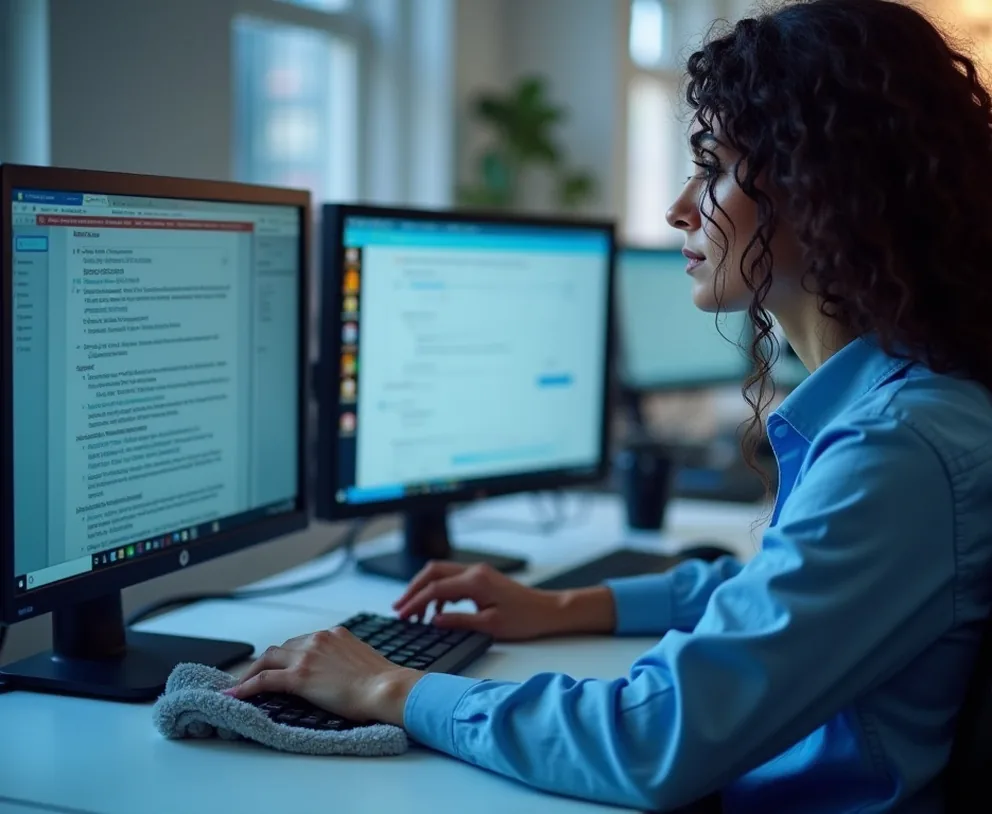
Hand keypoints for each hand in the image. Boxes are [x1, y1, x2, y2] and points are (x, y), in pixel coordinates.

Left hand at [224, 627, 421, 725]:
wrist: (385, 688)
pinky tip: (235, 694)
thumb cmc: (381, 681)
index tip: (280, 665)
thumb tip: (340, 671)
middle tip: (254, 676)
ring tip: (240, 685)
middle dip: (266, 662)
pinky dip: (246, 686)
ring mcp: (306, 656)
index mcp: (334, 634)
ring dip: (252, 672)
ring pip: (268, 659)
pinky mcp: (299, 676)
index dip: (287, 655)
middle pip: (281, 648)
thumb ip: (345, 658)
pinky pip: (264, 679)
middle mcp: (318, 639)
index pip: (301, 642)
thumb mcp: (362, 659)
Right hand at [392, 561, 615, 640]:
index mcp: (475, 581)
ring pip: (441, 573)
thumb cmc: (524, 619)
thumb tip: (433, 621)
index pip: (435, 589)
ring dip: (425, 590)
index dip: (415, 602)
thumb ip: (458, 622)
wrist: (547, 611)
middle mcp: (474, 571)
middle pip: (433, 572)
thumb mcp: (489, 626)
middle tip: (399, 609)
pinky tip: (437, 612)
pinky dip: (439, 592)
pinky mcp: (481, 578)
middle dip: (413, 589)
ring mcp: (478, 572)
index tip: (401, 615)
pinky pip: (452, 579)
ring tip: (414, 612)